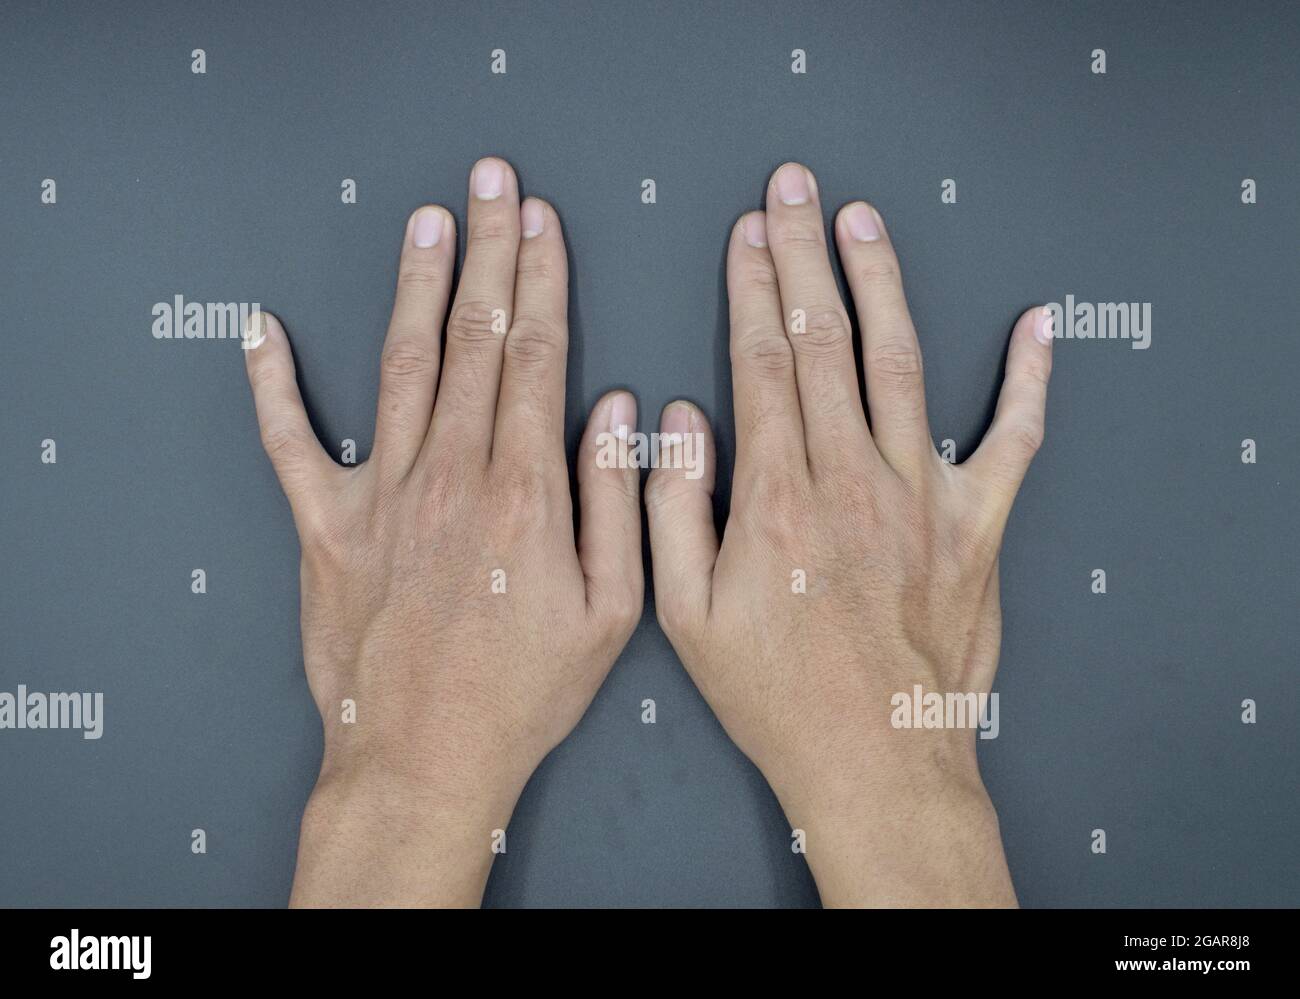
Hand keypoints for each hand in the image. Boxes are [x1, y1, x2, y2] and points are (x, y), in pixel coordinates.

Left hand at [243, 158, 641, 905]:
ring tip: (429, 220)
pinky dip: (273, 385)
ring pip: (402, 364)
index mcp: (523, 490)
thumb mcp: (611, 612)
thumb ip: (618, 501)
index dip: (542, 280)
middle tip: (493, 184)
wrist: (421, 758)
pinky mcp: (325, 527)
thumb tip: (618, 410)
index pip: (535, 356)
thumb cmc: (520, 694)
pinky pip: (289, 443)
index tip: (544, 224)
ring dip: (418, 285)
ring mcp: (380, 495)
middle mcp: (449, 474)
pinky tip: (262, 331)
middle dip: (488, 251)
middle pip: (473, 338)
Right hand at [645, 162, 1053, 906]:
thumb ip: (669, 508)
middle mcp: (850, 477)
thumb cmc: (778, 695)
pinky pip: (1014, 441)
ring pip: (900, 362)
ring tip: (862, 221)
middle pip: (825, 340)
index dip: (753, 288)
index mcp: (776, 496)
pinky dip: (1030, 383)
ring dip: (880, 283)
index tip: (747, 235)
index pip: (762, 360)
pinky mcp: (977, 526)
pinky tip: (1036, 328)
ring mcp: (922, 497)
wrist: (876, 758)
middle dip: (804, 255)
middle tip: (794, 191)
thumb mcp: (685, 617)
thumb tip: (674, 419)